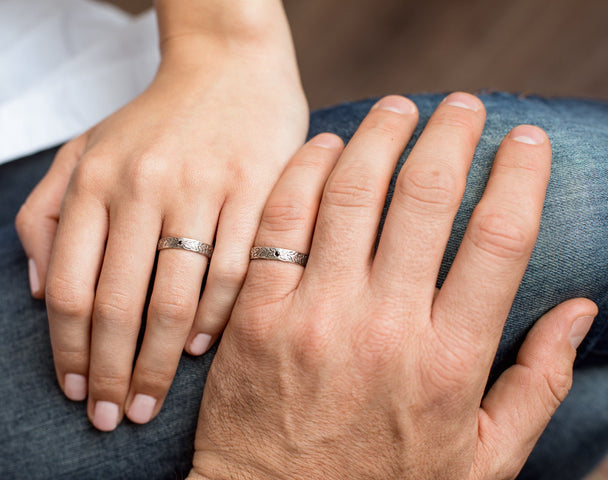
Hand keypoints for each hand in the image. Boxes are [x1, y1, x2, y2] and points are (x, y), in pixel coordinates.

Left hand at [14, 24, 307, 429]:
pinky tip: (200, 351)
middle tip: (113, 418)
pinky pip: (234, 274)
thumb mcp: (82, 151)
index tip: (75, 391)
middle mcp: (143, 185)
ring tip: (151, 402)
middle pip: (119, 306)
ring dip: (161, 364)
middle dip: (112, 374)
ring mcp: (203, 188)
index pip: (69, 287)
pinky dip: (214, 322)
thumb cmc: (153, 121)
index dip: (67, 351)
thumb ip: (44, 214)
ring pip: (175, 300)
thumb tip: (38, 292)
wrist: (230, 67)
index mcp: (94, 179)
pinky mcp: (257, 191)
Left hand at [188, 93, 596, 478]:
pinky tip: (326, 145)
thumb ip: (535, 386)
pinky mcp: (257, 311)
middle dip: (451, 135)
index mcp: (448, 361)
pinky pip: (282, 219)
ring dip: (380, 135)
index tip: (527, 142)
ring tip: (399, 108)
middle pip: (426, 199)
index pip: (498, 239)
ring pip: (352, 193)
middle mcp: (382, 327)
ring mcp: (313, 315)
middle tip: (462, 106)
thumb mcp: (480, 460)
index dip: (520, 176)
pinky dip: (306, 170)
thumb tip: (577, 312)